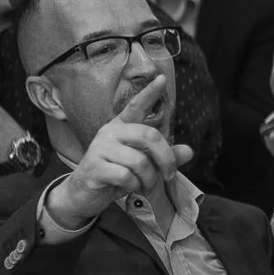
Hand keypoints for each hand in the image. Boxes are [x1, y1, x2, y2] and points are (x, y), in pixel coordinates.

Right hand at [51, 76, 193, 224]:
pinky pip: (126, 176)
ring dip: (149, 178)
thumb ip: (164, 157)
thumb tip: (189, 151)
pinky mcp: (94, 167)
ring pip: (139, 161)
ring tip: (145, 185)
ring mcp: (99, 149)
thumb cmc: (115, 177)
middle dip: (165, 158)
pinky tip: (130, 187)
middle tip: (170, 175)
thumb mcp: (143, 166)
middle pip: (148, 135)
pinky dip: (134, 185)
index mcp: (120, 127)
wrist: (83, 195)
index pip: (135, 106)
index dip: (149, 93)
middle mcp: (109, 133)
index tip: (161, 79)